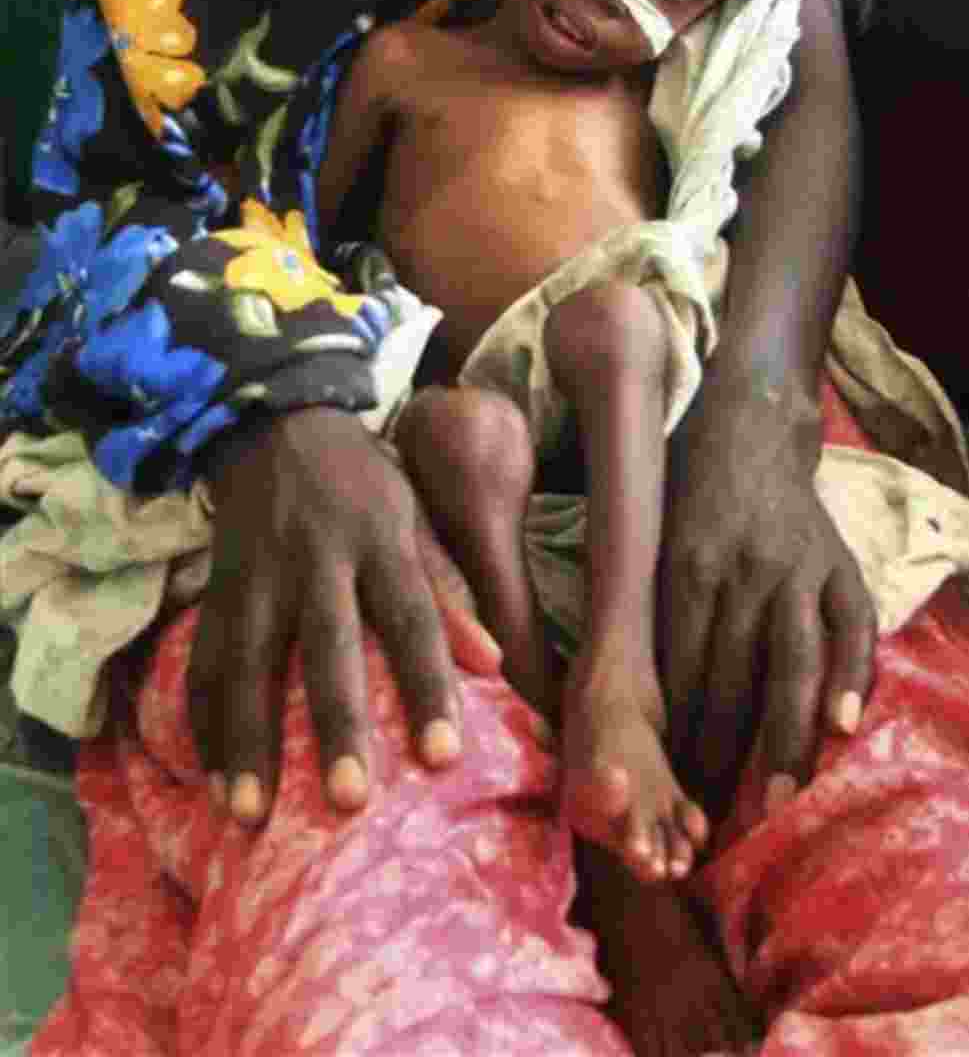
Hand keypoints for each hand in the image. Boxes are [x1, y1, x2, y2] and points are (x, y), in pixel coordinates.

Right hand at [187, 408, 502, 823]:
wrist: (275, 424)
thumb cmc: (364, 482)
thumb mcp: (416, 514)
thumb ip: (449, 588)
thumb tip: (496, 661)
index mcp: (381, 539)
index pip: (413, 617)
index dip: (429, 685)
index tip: (444, 757)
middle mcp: (318, 558)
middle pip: (329, 646)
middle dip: (335, 724)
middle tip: (348, 801)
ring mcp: (259, 573)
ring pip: (248, 662)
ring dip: (246, 740)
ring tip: (250, 813)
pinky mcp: (217, 586)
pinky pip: (203, 659)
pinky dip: (202, 720)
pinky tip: (211, 776)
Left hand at [658, 365, 874, 819]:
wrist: (745, 423)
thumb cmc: (681, 492)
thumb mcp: (645, 539)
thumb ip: (640, 608)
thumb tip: (608, 695)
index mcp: (685, 568)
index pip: (678, 672)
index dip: (672, 737)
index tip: (665, 789)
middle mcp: (741, 571)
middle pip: (729, 681)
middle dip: (718, 755)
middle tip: (710, 815)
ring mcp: (796, 567)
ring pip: (790, 665)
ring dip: (784, 739)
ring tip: (776, 799)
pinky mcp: (839, 563)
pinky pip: (852, 628)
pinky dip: (852, 678)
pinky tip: (844, 726)